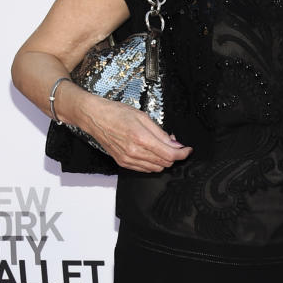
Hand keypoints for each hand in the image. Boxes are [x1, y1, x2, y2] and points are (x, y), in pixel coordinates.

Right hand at [73, 89, 191, 171]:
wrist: (95, 117)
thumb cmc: (117, 113)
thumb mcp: (143, 117)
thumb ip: (161, 133)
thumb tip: (176, 144)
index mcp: (142, 139)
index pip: (170, 155)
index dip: (182, 154)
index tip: (187, 149)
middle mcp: (135, 152)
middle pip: (165, 163)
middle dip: (173, 155)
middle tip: (173, 144)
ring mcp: (128, 159)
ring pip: (155, 168)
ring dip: (163, 160)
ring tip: (161, 147)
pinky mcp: (123, 162)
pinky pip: (144, 169)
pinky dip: (152, 164)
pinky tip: (151, 153)